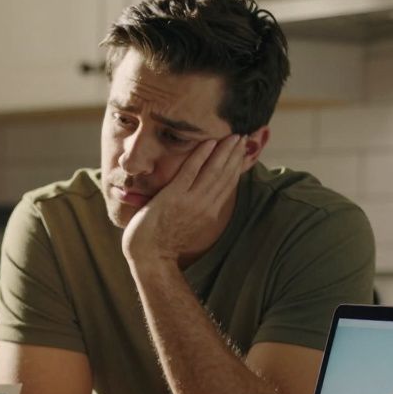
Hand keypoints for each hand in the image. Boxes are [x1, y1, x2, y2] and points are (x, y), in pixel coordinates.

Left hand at [121, 134, 249, 266]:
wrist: (149, 257)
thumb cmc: (162, 241)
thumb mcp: (189, 224)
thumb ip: (197, 209)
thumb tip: (200, 196)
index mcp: (209, 213)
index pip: (228, 185)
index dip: (237, 166)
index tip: (243, 152)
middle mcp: (205, 206)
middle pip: (225, 175)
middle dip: (235, 155)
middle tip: (243, 137)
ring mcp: (190, 201)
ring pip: (213, 171)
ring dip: (224, 151)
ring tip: (233, 137)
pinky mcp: (174, 197)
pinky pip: (190, 172)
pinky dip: (201, 156)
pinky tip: (209, 143)